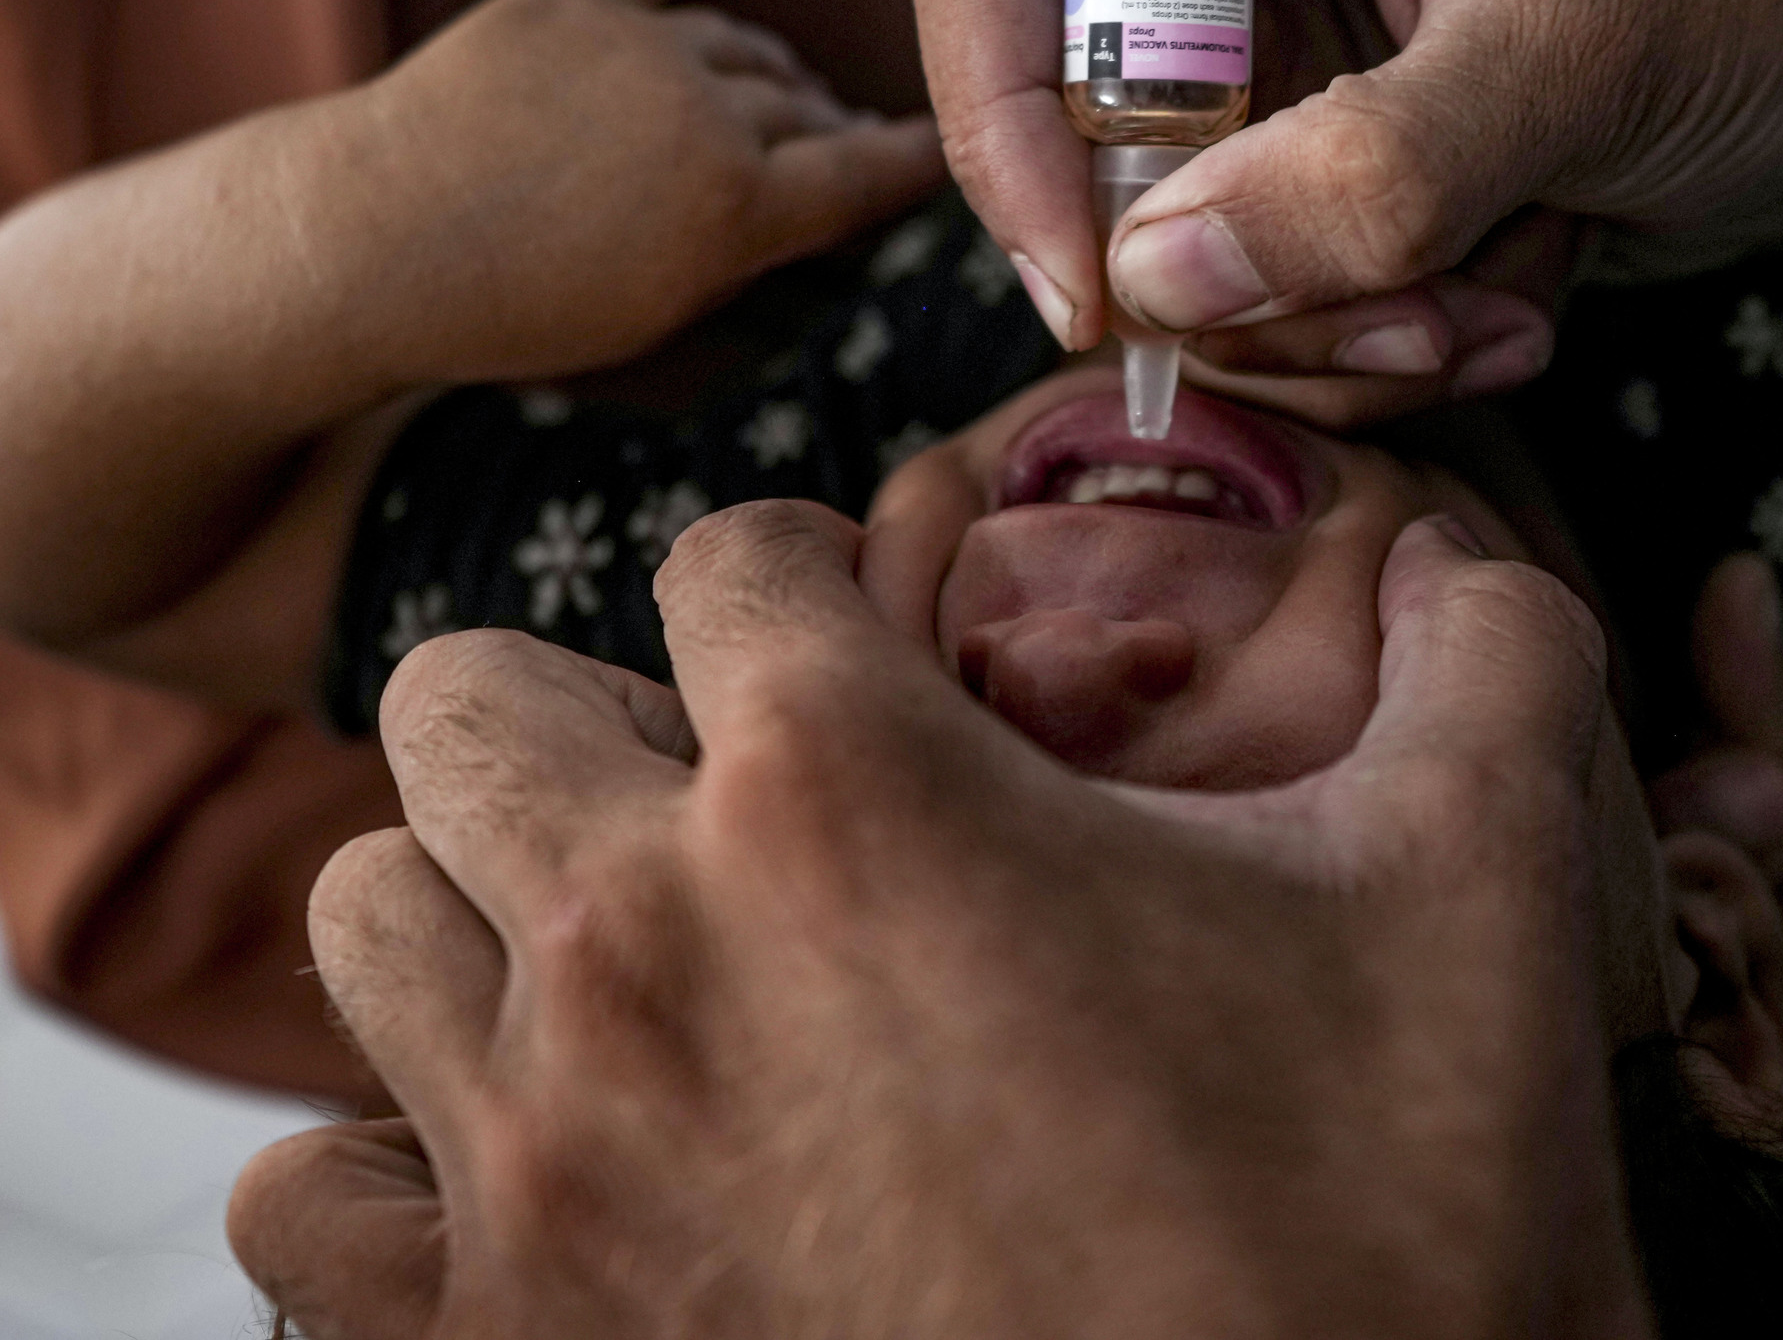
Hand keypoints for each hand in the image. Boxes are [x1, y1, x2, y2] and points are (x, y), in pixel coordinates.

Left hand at [230, 504, 1657, 1339]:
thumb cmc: (1386, 1228)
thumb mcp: (1479, 896)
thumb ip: (1483, 661)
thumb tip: (1465, 559)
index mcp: (846, 788)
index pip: (728, 555)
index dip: (822, 587)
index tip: (881, 658)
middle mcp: (640, 947)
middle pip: (474, 699)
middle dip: (606, 718)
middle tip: (757, 813)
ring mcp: (536, 1165)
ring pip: (364, 913)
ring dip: (488, 910)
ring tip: (651, 968)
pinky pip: (298, 1198)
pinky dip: (386, 1162)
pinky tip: (545, 1167)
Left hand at [355, 0, 944, 382]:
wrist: (368, 240)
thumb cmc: (505, 306)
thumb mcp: (654, 309)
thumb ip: (736, 249)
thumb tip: (788, 205)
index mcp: (740, 204)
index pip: (865, 172)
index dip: (917, 158)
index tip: (948, 147)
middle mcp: (708, 111)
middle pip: (799, 103)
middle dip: (828, 120)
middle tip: (843, 136)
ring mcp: (640, 43)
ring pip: (737, 40)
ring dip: (768, 62)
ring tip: (785, 80)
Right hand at [891, 0, 1782, 406]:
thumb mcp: (1570, 60)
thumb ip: (1364, 174)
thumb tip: (1153, 279)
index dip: (996, 105)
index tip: (1088, 284)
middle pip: (1064, 106)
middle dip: (1220, 258)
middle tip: (1388, 321)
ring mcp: (1260, 3)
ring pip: (1157, 216)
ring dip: (1311, 313)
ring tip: (1484, 310)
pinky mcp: (1306, 111)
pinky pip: (1248, 261)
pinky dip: (1358, 321)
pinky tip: (1504, 299)